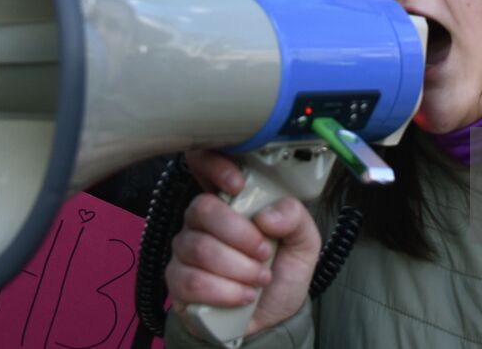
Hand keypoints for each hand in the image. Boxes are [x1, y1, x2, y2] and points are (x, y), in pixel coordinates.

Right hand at [166, 150, 321, 337]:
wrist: (272, 317)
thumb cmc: (281, 271)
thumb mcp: (304, 242)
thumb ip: (295, 218)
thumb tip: (267, 216)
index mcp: (231, 200)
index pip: (204, 163)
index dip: (214, 167)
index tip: (238, 185)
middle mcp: (201, 220)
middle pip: (202, 209)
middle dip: (240, 234)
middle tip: (264, 252)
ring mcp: (185, 250)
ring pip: (199, 248)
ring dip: (237, 268)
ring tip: (259, 279)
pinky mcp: (177, 282)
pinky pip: (191, 281)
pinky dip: (224, 292)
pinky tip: (243, 296)